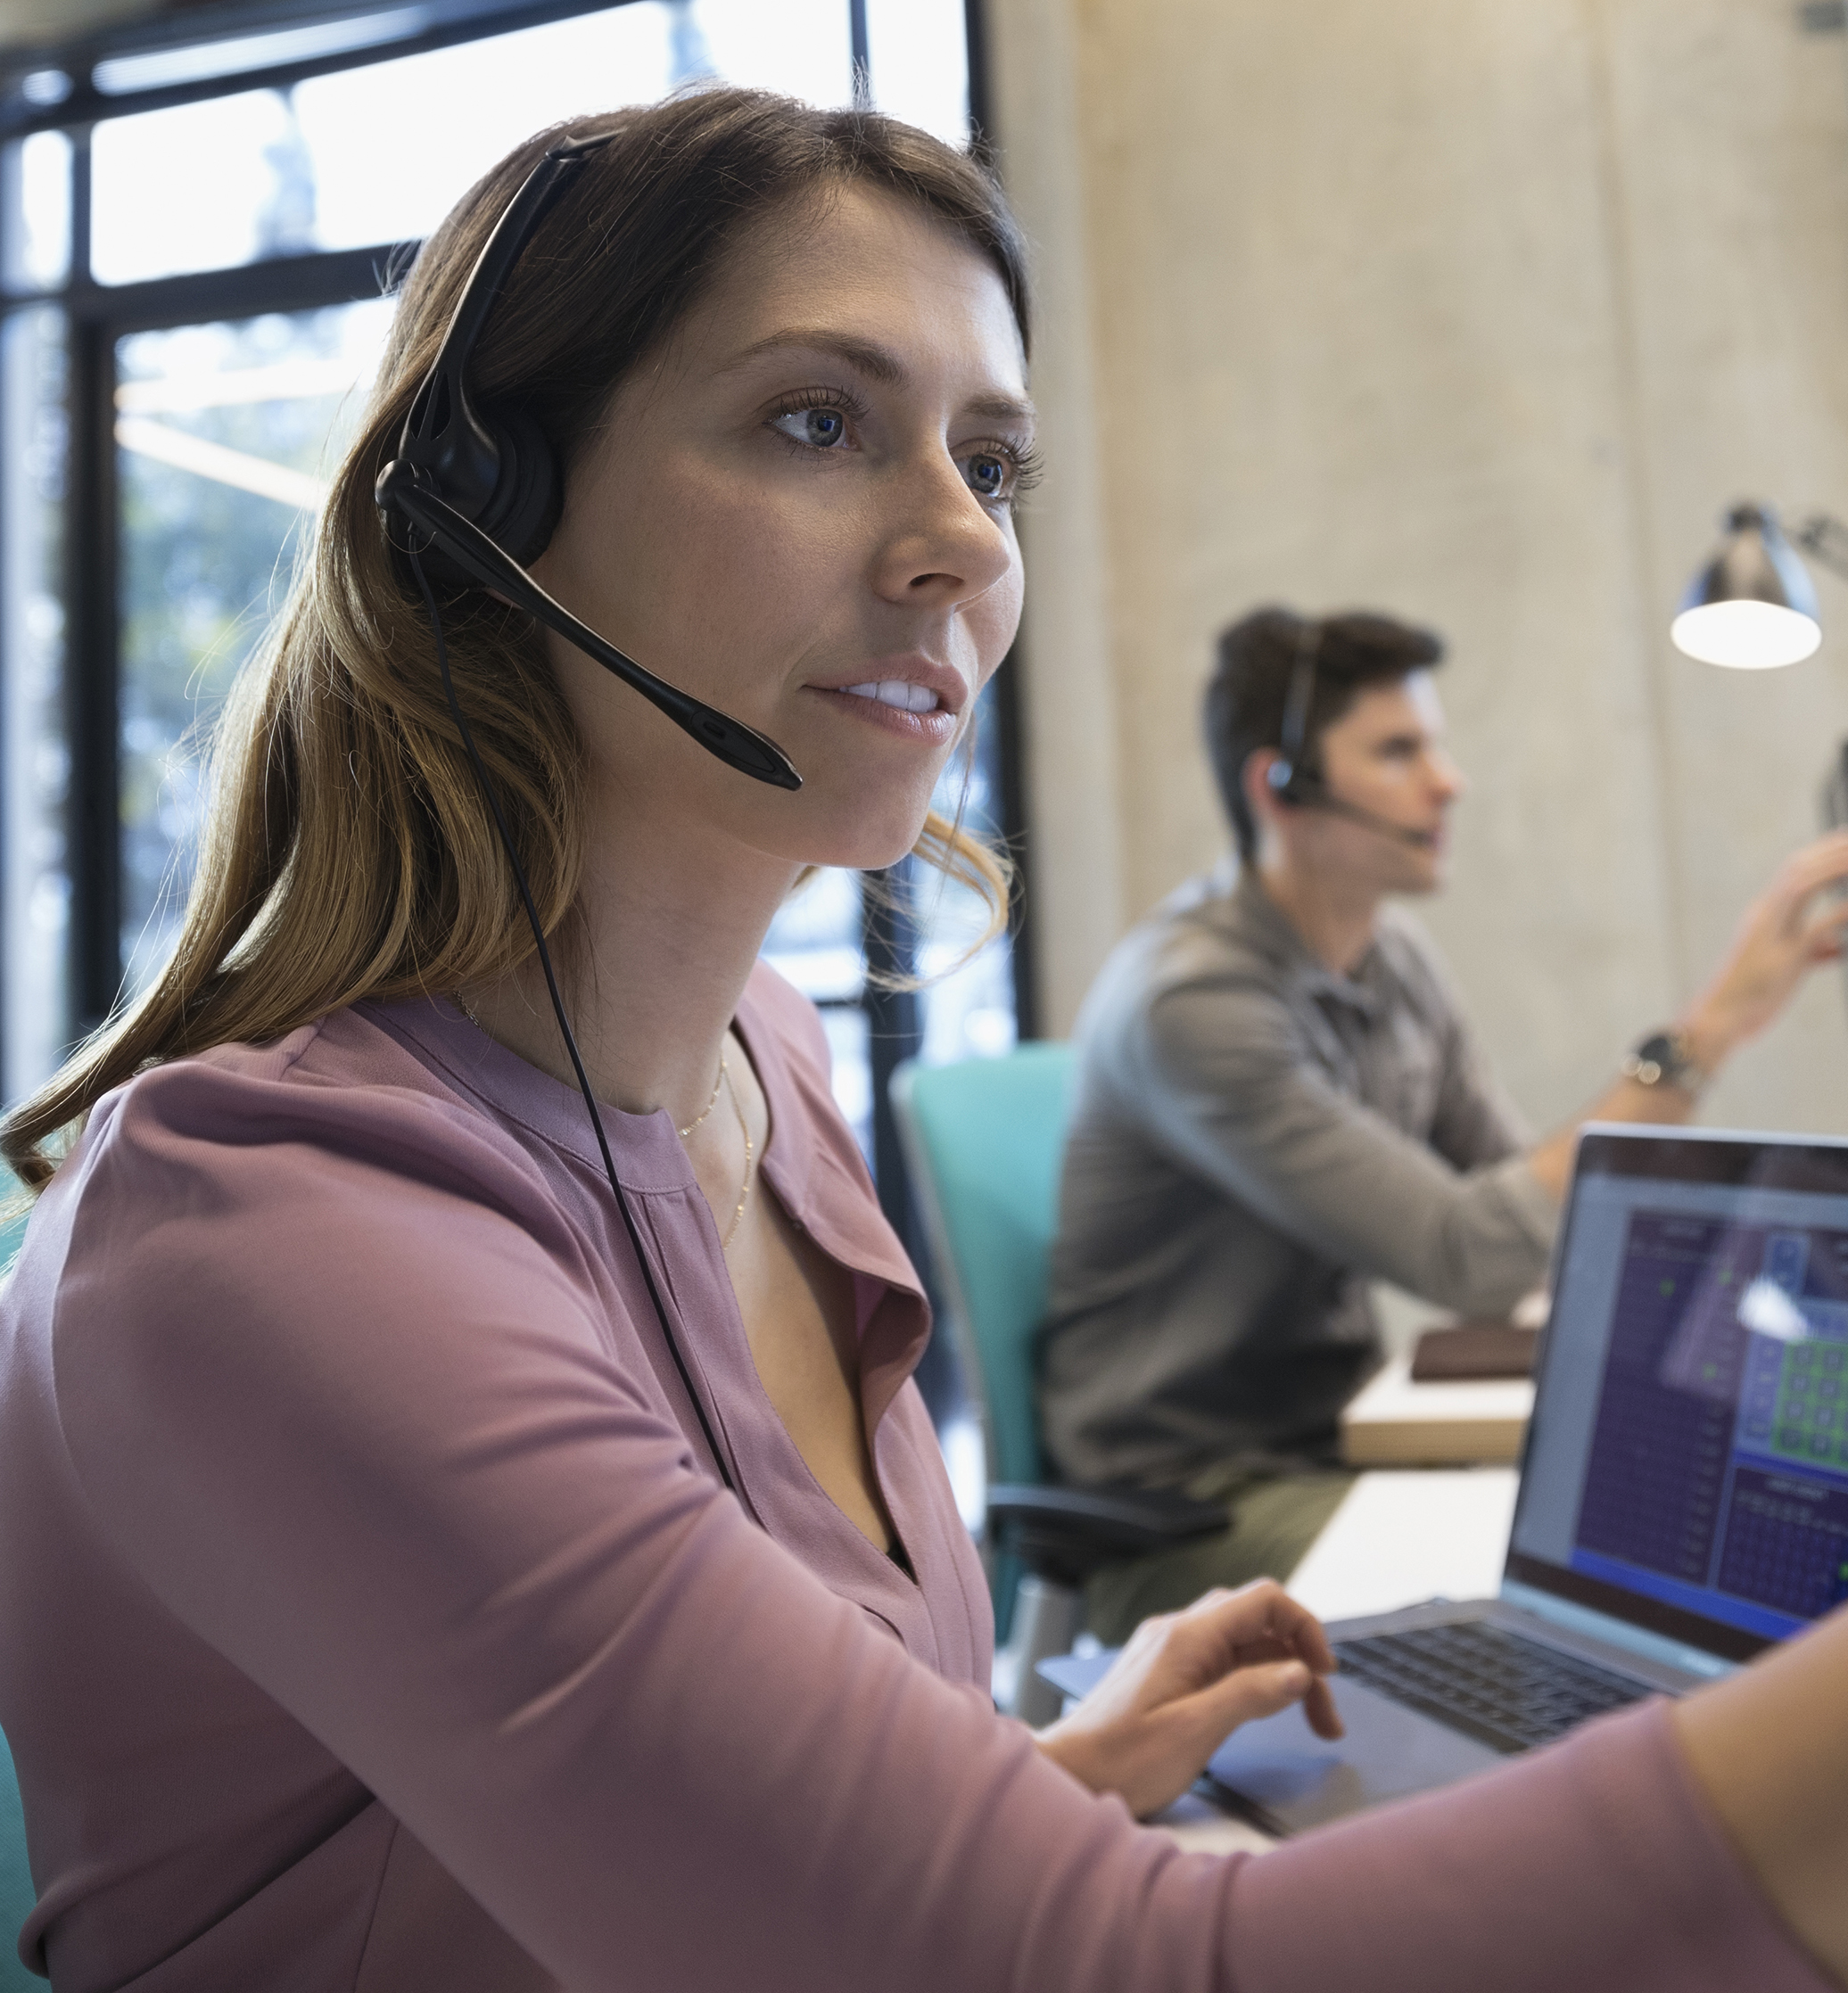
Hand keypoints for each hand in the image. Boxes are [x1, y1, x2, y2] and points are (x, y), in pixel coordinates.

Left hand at [1034, 1580, 1342, 1818]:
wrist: (1068, 1775)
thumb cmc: (1122, 1759)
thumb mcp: (1195, 1731)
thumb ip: (1249, 1694)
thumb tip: (1298, 1672)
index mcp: (1187, 1637)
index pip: (1264, 1600)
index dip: (1305, 1628)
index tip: (1325, 1673)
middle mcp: (1179, 1633)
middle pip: (1258, 1622)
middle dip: (1300, 1658)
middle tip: (1324, 1717)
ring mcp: (1171, 1651)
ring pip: (1243, 1644)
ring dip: (1281, 1674)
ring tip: (1309, 1723)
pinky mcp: (1166, 1674)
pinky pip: (1223, 1662)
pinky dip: (1254, 1681)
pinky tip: (1264, 1711)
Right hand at [1681, 831, 1847, 1066]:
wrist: (1717, 1023)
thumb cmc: (1748, 999)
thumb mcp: (1783, 968)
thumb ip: (1809, 950)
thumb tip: (1833, 946)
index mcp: (1762, 917)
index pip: (1794, 872)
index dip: (1823, 852)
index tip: (1845, 841)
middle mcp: (1764, 918)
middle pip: (1798, 868)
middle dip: (1831, 849)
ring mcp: (1770, 936)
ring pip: (1802, 885)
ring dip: (1833, 866)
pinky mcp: (1782, 959)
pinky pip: (1818, 927)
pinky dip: (1842, 912)